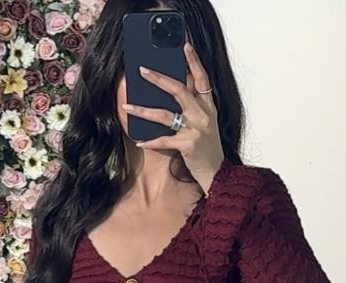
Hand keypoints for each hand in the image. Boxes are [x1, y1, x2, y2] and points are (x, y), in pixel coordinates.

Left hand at [122, 40, 224, 193]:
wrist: (217, 173)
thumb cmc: (208, 148)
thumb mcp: (205, 123)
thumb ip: (193, 106)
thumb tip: (173, 89)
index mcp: (208, 107)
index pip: (202, 79)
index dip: (194, 61)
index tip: (185, 46)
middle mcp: (203, 115)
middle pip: (180, 90)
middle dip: (159, 79)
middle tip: (143, 70)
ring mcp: (195, 130)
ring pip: (165, 115)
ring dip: (144, 111)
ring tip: (128, 106)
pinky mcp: (187, 145)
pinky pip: (163, 140)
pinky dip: (150, 141)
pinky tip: (139, 140)